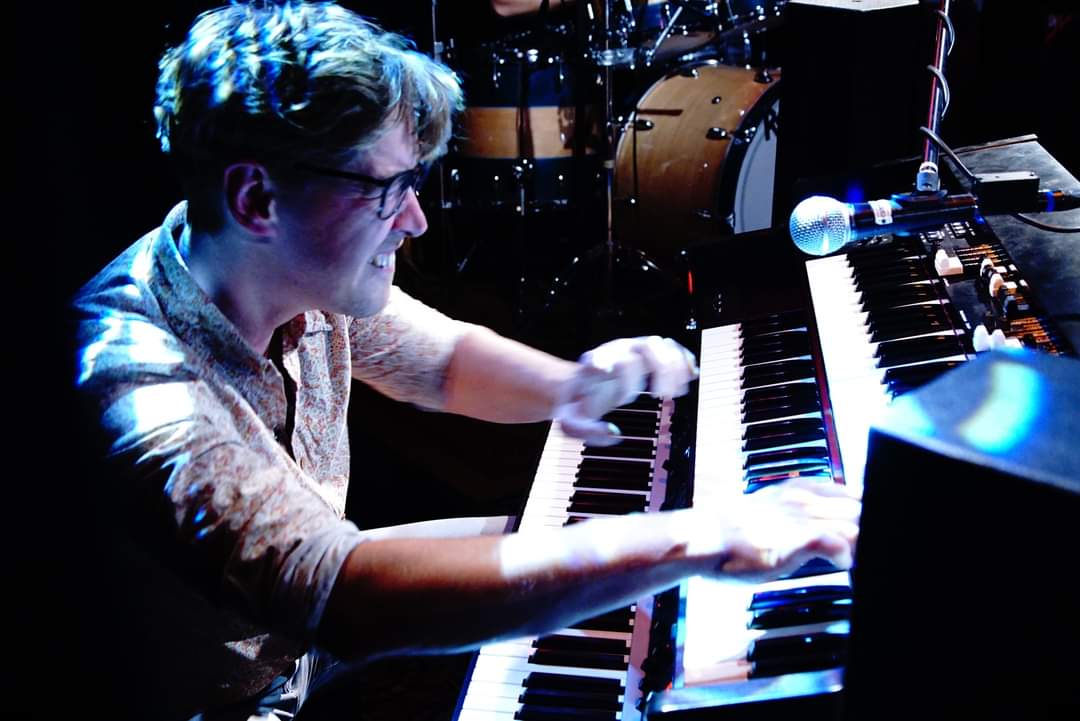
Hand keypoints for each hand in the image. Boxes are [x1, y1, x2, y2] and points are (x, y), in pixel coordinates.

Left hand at [555, 336, 697, 444]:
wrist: (581, 387)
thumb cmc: (578, 403)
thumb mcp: (572, 421)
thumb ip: (586, 430)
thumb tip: (614, 433)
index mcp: (594, 363)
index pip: (604, 357)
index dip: (609, 363)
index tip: (614, 376)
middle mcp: (617, 351)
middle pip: (646, 346)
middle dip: (659, 370)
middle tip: (662, 395)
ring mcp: (635, 351)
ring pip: (662, 345)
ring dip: (676, 367)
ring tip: (676, 392)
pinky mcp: (649, 356)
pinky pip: (672, 349)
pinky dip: (684, 360)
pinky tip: (691, 374)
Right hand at [680, 478, 861, 581]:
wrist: (706, 537)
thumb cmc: (729, 532)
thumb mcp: (766, 509)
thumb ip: (792, 511)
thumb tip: (807, 524)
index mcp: (798, 488)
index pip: (849, 492)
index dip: (862, 508)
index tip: (866, 522)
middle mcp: (805, 498)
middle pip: (858, 508)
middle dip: (868, 526)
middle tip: (869, 544)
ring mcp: (804, 517)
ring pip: (855, 524)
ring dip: (862, 543)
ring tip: (859, 561)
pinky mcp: (800, 538)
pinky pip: (839, 544)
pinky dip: (846, 557)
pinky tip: (842, 567)